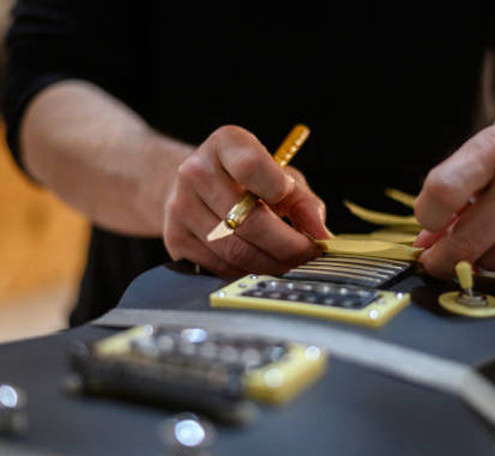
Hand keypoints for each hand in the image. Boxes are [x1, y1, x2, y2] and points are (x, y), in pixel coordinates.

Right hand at [163, 125, 329, 275]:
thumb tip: (320, 233)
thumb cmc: (247, 181)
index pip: (251, 166)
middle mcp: (195, 171)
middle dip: (289, 246)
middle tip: (310, 254)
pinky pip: (221, 266)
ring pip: (236, 250)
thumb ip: (303, 200)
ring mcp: (180, 206)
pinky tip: (262, 263)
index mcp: (225, 144)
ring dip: (272, 263)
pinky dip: (248, 271)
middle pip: (249, 220)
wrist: (194, 187)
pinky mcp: (174, 238)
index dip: (282, 192)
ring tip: (291, 262)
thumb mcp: (279, 176)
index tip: (303, 211)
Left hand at [414, 92, 494, 284]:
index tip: (429, 224)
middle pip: (465, 242)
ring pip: (492, 264)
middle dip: (444, 258)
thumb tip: (425, 242)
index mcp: (494, 149)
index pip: (442, 192)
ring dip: (486, 258)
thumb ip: (453, 193)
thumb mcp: (489, 152)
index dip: (427, 216)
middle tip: (439, 259)